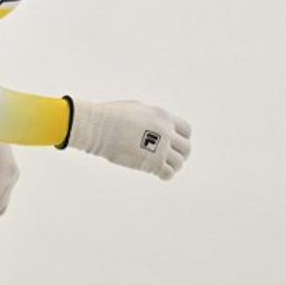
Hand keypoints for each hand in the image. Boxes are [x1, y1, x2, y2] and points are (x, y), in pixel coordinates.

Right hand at [67, 99, 190, 180]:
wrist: (99, 127)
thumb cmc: (112, 116)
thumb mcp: (138, 109)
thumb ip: (152, 119)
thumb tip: (154, 127)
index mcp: (163, 117)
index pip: (186, 130)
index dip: (181, 137)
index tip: (174, 143)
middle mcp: (167, 132)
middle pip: (186, 148)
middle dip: (180, 153)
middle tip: (171, 158)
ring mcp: (161, 148)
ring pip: (179, 162)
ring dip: (173, 166)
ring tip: (163, 167)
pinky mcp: (152, 163)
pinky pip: (168, 173)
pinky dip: (165, 175)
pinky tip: (158, 174)